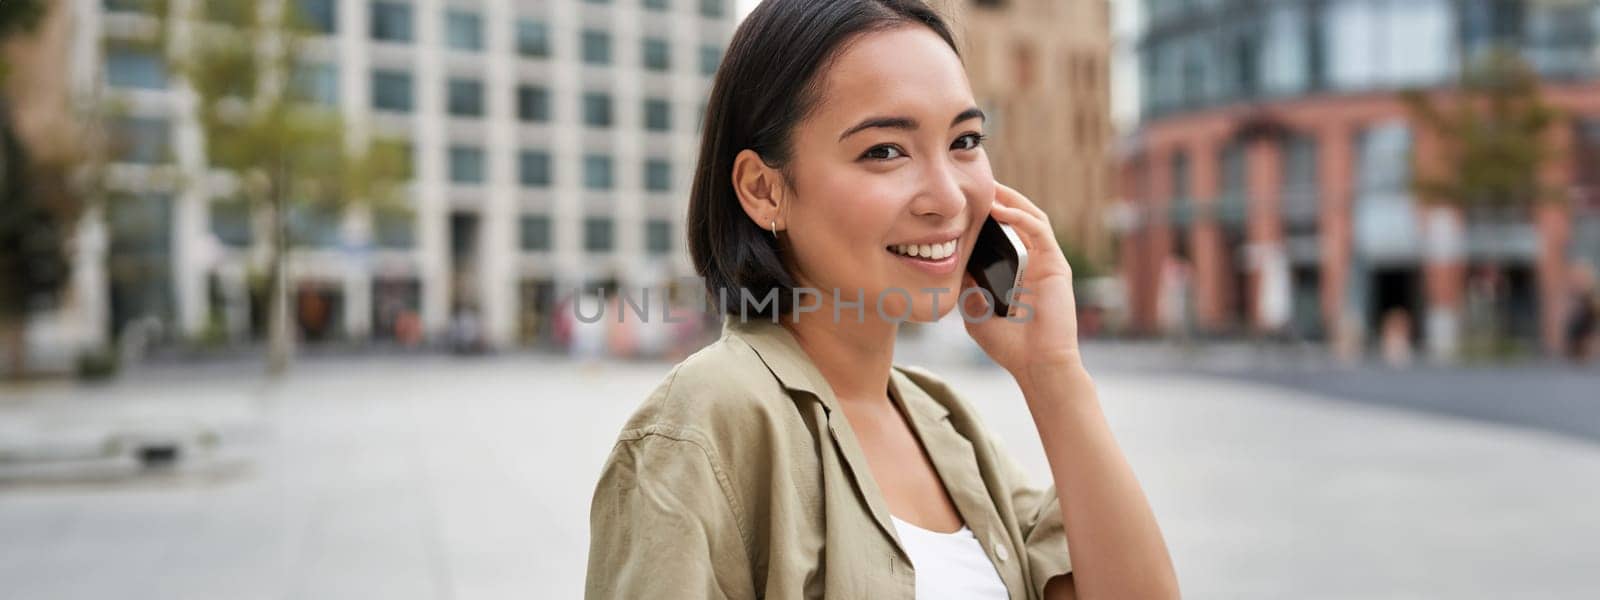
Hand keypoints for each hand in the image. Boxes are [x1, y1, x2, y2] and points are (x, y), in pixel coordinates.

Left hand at [961, 182, 1082, 375]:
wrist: (1038, 366)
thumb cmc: (1011, 347)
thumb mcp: (977, 312)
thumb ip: (968, 289)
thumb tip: (951, 266)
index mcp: (1021, 273)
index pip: (1006, 234)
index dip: (989, 216)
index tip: (967, 204)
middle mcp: (1037, 264)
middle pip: (1020, 219)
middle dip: (1001, 199)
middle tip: (978, 184)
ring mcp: (1049, 263)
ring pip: (1032, 218)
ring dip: (1011, 200)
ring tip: (989, 188)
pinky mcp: (1056, 266)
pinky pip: (1040, 231)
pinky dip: (1021, 217)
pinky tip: (1001, 210)